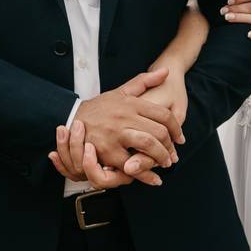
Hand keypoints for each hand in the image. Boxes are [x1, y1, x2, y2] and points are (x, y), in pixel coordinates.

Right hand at [49, 69, 183, 184]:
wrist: (70, 118)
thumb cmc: (99, 107)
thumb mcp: (121, 91)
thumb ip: (144, 81)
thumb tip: (166, 71)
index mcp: (132, 103)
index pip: (163, 115)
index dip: (176, 128)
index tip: (180, 138)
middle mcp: (125, 117)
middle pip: (159, 132)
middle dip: (170, 147)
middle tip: (173, 155)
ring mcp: (116, 135)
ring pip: (148, 146)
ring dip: (161, 158)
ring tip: (165, 163)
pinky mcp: (106, 152)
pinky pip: (130, 164)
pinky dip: (144, 174)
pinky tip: (153, 178)